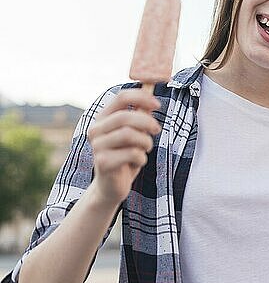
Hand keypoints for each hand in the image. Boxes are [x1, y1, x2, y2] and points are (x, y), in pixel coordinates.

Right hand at [87, 89, 160, 207]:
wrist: (112, 186)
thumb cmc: (126, 155)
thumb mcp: (135, 133)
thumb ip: (141, 114)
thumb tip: (152, 96)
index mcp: (103, 118)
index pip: (121, 97)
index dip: (142, 97)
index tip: (158, 104)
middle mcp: (96, 130)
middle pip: (125, 116)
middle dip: (147, 122)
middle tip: (157, 130)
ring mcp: (97, 146)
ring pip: (130, 135)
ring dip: (145, 142)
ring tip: (145, 149)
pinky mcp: (103, 162)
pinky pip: (132, 153)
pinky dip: (141, 157)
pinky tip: (138, 161)